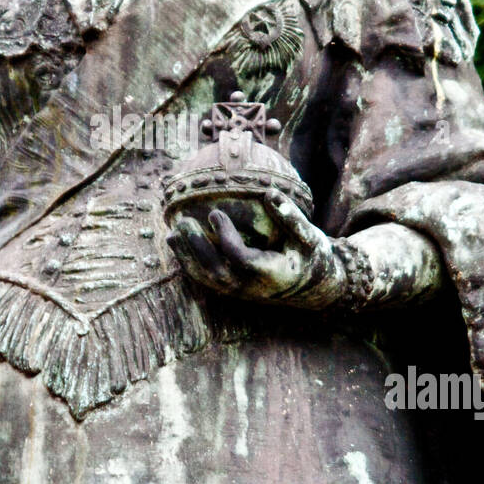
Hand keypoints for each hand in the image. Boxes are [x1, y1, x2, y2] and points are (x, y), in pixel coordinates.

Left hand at [166, 196, 344, 306]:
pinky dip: (189, 262)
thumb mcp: (309, 237)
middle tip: (182, 222)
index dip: (226, 237)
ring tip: (172, 232)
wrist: (311, 286)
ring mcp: (240, 292)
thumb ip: (291, 217)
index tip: (215, 213)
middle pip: (217, 272)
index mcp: (271, 274)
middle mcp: (252, 288)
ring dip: (187, 256)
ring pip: (207, 279)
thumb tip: (269, 192)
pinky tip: (176, 242)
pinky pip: (206, 279)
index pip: (242, 258)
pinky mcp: (232, 290)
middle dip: (197, 247)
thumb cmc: (311, 255)